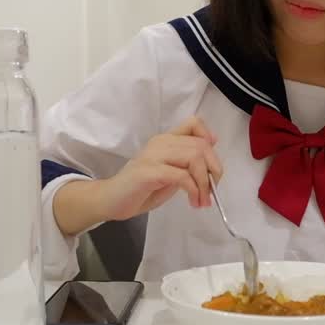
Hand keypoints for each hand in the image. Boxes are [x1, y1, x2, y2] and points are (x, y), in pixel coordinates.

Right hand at [95, 116, 224, 221]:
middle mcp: (160, 143)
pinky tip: (192, 200)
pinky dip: (193, 189)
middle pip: (200, 145)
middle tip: (211, 192)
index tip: (212, 163)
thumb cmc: (140, 189)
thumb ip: (186, 162)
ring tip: (202, 200)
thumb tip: (211, 152)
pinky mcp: (148, 172)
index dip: (208, 139)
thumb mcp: (170, 173)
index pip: (194, 123)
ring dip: (204, 183)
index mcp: (165, 140)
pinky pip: (181, 176)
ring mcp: (153, 156)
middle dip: (214, 170)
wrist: (110, 201)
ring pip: (194, 157)